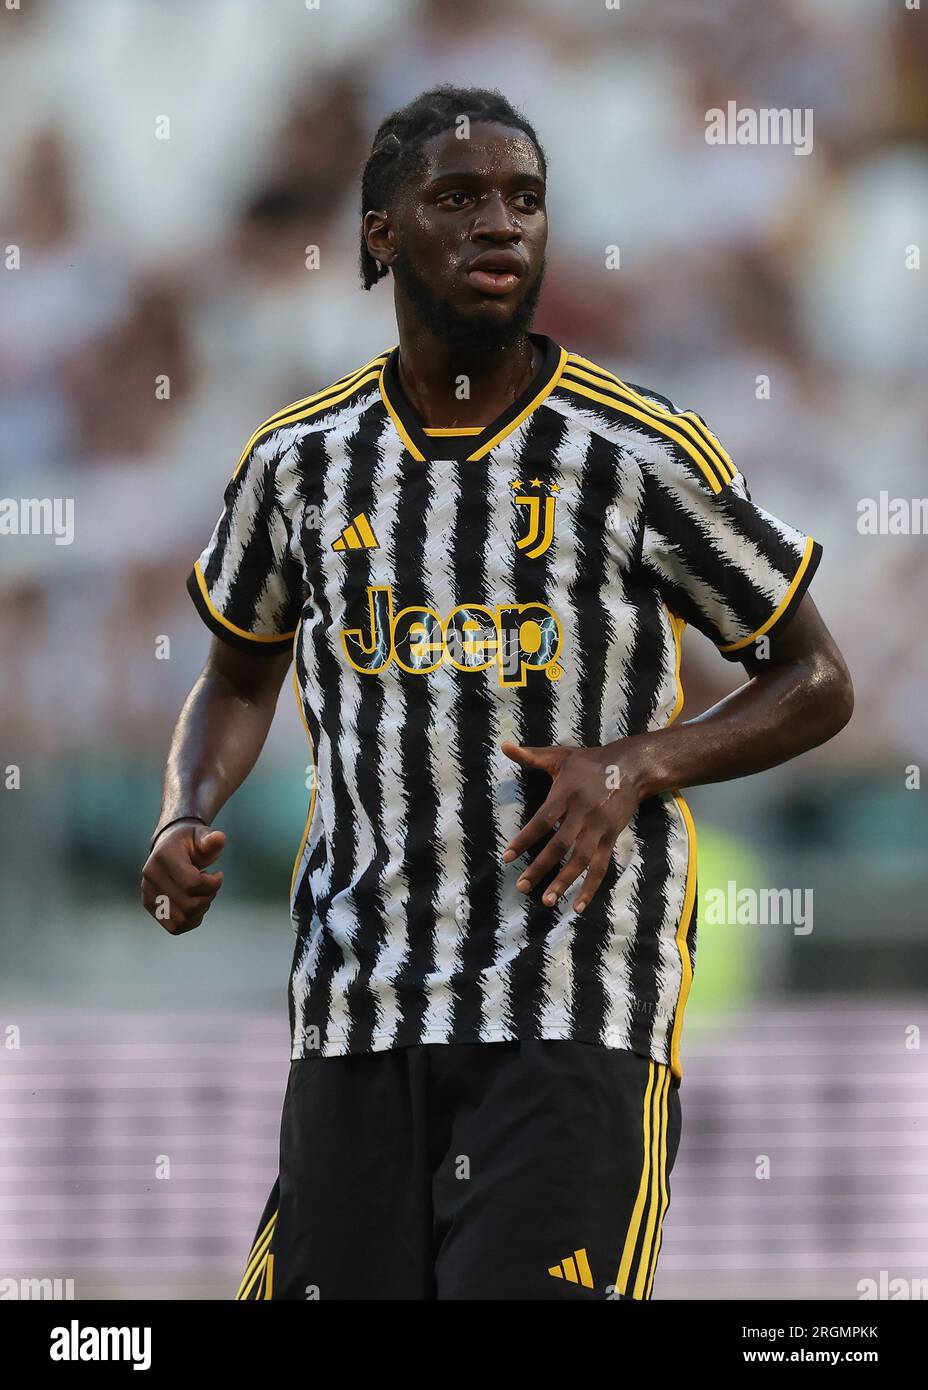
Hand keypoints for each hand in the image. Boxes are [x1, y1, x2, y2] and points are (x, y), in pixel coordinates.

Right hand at [141, 822, 226, 934]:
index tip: (217, 874)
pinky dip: (192, 920)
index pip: (192, 883)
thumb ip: (211, 840)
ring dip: (200, 910)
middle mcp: (151, 876)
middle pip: (189, 905)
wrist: (169, 846)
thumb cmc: (190, 842)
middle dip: (208, 897)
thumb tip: (219, 838)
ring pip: (182, 920)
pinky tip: (195, 903)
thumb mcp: (202, 835)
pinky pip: (175, 926)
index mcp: (164, 856)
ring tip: (202, 893)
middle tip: (211, 885)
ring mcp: (148, 893)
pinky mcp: (150, 905)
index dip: (212, 884)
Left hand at [500, 739, 645, 913]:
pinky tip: (578, 905)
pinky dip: (590, 887)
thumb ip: (531, 756)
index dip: (524, 839)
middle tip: (522, 886)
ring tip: (547, 900)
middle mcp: (582, 813)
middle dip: (540, 867)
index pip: (541, 821)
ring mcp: (598, 828)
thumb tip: (504, 745)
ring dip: (564, 881)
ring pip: (581, 860)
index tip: (507, 856)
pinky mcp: (611, 838)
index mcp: (565, 794)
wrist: (631, 767)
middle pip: (560, 845)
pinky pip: (600, 866)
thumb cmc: (588, 762)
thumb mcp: (560, 756)